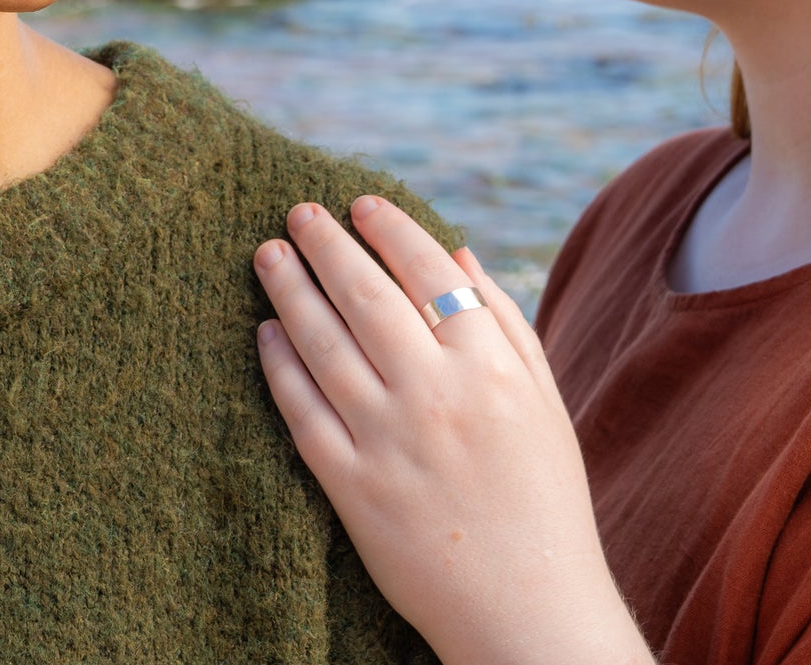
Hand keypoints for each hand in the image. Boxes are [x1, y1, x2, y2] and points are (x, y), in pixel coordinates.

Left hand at [254, 196, 654, 664]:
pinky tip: (264, 334)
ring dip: (290, 291)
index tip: (361, 202)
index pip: (428, 273)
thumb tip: (458, 253)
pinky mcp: (353, 489)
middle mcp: (438, 396)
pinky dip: (279, 367)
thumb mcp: (546, 403)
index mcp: (492, 369)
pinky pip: (302, 413)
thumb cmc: (545, 500)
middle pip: (366, 297)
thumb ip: (506, 323)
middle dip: (327, 245)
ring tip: (268, 254)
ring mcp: (390, 442)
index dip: (390, 230)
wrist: (529, 609)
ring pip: (324, 345)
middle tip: (298, 211)